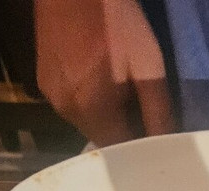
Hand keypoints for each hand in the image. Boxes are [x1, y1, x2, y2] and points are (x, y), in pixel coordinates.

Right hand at [34, 0, 175, 146]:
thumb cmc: (116, 21)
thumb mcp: (148, 65)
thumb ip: (158, 111)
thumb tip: (166, 144)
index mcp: (92, 111)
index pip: (119, 150)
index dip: (138, 147)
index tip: (155, 138)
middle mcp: (66, 111)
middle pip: (100, 137)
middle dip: (122, 130)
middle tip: (141, 110)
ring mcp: (50, 96)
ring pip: (85, 121)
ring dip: (104, 115)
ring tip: (120, 90)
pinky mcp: (42, 81)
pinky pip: (71, 104)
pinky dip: (87, 100)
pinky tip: (98, 77)